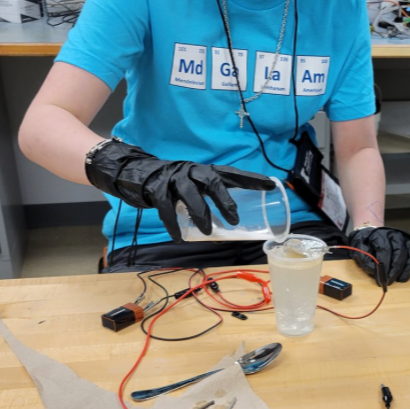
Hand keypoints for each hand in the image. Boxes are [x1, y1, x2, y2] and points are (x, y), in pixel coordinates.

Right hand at [85, 139, 274, 241]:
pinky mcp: (157, 190)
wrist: (138, 175)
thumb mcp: (196, 185)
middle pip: (212, 181)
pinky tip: (180, 237)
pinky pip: (167, 209)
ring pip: (190, 195)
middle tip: (234, 220)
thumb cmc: (175, 185)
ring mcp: (173, 179)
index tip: (271, 185)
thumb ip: (212, 196)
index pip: (232, 173)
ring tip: (209, 232)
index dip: (251, 178)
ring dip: (201, 215)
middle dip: (224, 200)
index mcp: (205, 170)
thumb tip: (236, 221)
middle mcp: (191, 171)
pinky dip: (174, 225)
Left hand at [348, 226, 409, 286]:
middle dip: (396, 270)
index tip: (382, 280)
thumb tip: (374, 269)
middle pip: (401, 252)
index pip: (385, 250)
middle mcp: (395, 234)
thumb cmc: (365, 242)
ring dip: (409, 268)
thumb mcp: (357, 247)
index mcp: (380, 235)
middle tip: (391, 282)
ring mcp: (406, 237)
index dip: (384, 267)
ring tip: (402, 279)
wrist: (372, 232)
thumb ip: (363, 257)